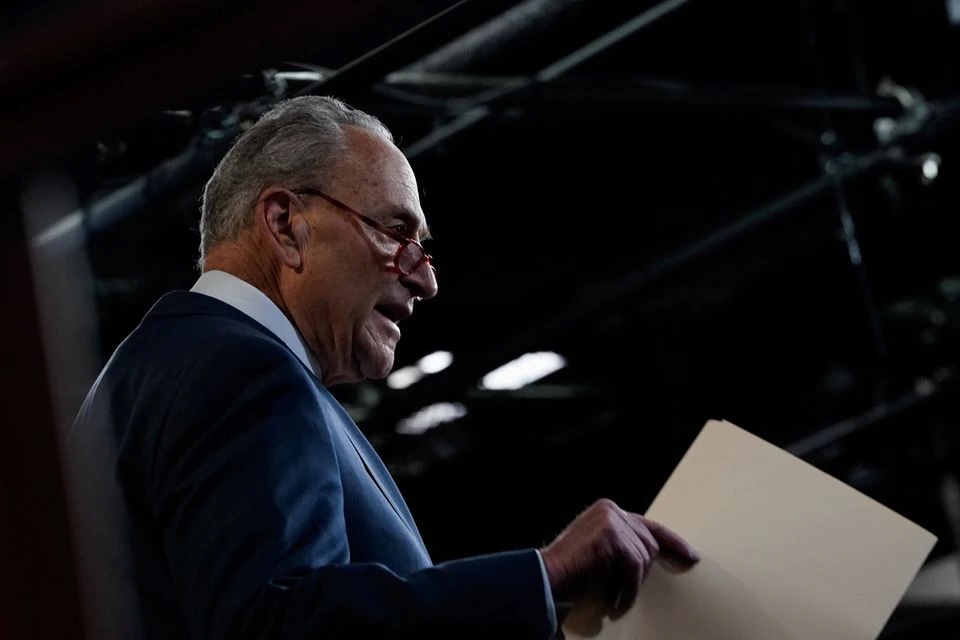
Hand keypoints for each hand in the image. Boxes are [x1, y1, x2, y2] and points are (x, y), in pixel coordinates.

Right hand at [540, 498, 698, 614]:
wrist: (546, 576)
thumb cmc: (570, 570)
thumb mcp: (601, 551)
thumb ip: (622, 543)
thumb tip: (650, 557)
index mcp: (608, 510)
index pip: (649, 524)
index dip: (672, 541)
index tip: (690, 555)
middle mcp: (610, 509)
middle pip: (649, 542)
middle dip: (644, 570)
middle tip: (630, 590)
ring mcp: (610, 520)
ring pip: (643, 556)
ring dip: (632, 582)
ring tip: (617, 595)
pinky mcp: (611, 535)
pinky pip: (634, 566)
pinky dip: (629, 586)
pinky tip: (617, 598)